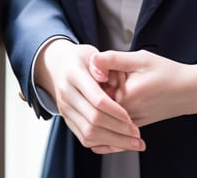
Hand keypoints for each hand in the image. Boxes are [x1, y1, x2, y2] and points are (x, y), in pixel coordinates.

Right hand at [34, 39, 145, 154]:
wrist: (60, 66)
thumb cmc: (83, 59)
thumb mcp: (93, 53)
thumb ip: (104, 61)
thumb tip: (106, 77)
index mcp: (74, 75)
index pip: (97, 99)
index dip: (115, 110)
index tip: (131, 118)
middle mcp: (66, 94)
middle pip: (93, 120)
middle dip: (118, 130)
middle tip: (137, 135)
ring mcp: (65, 110)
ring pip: (89, 133)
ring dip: (113, 141)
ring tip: (133, 143)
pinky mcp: (67, 120)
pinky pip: (84, 138)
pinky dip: (104, 144)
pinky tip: (120, 143)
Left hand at [89, 50, 196, 127]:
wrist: (188, 91)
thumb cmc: (167, 73)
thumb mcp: (141, 59)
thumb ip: (114, 59)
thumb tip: (92, 59)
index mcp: (123, 97)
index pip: (95, 85)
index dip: (102, 71)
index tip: (117, 67)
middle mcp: (123, 115)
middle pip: (99, 98)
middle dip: (106, 84)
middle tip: (127, 75)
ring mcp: (128, 124)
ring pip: (107, 108)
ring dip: (111, 95)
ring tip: (132, 84)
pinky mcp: (132, 128)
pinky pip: (115, 119)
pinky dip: (115, 109)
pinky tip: (128, 97)